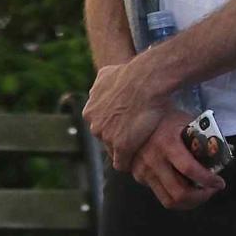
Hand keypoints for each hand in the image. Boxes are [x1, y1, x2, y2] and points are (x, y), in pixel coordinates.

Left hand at [82, 55, 169, 170]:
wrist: (145, 79)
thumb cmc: (131, 73)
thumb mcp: (107, 73)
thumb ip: (101, 82)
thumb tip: (101, 79)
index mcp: (90, 111)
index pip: (100, 125)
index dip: (114, 125)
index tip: (126, 124)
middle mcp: (94, 125)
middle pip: (105, 139)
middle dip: (118, 137)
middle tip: (135, 135)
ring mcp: (107, 137)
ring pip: (114, 150)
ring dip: (125, 149)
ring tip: (139, 149)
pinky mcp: (122, 147)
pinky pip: (122, 162)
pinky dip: (130, 161)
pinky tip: (138, 160)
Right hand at [131, 111, 225, 209]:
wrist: (135, 119)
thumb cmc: (167, 119)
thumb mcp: (186, 122)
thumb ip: (204, 138)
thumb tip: (229, 150)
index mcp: (168, 143)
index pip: (189, 169)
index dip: (207, 180)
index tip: (220, 182)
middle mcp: (154, 160)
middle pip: (179, 193)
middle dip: (200, 197)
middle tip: (211, 190)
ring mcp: (144, 171)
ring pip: (169, 200)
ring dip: (189, 202)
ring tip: (200, 194)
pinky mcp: (139, 178)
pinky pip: (161, 195)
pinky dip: (176, 197)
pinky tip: (185, 189)